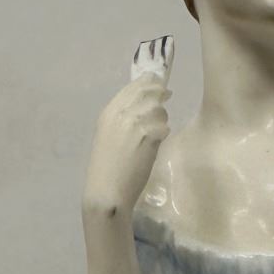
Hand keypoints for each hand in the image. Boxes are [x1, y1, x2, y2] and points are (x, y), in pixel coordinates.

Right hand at [82, 37, 172, 218]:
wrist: (107, 192)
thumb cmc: (106, 169)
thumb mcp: (108, 136)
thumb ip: (122, 120)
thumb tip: (142, 107)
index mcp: (108, 112)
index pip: (132, 88)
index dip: (146, 83)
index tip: (156, 82)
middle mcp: (121, 113)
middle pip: (147, 92)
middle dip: (159, 92)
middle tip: (167, 94)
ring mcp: (136, 124)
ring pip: (159, 110)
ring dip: (162, 118)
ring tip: (157, 131)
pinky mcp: (149, 137)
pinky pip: (164, 128)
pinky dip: (163, 134)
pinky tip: (157, 144)